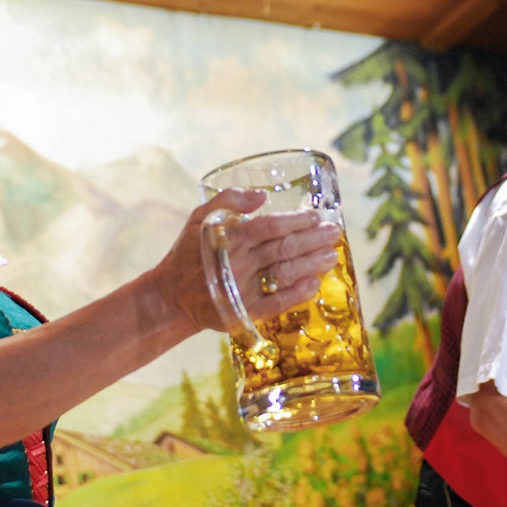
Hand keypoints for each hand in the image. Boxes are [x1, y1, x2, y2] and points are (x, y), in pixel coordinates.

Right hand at [152, 189, 340, 333]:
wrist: (172, 296)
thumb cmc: (188, 253)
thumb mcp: (199, 218)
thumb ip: (228, 200)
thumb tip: (261, 195)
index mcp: (231, 237)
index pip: (271, 226)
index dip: (296, 221)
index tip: (315, 216)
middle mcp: (240, 262)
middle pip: (285, 248)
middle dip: (314, 240)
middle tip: (335, 233)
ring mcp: (245, 288)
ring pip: (286, 273)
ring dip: (312, 264)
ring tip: (332, 256)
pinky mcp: (246, 311)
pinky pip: (278, 303)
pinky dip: (298, 294)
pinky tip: (315, 284)